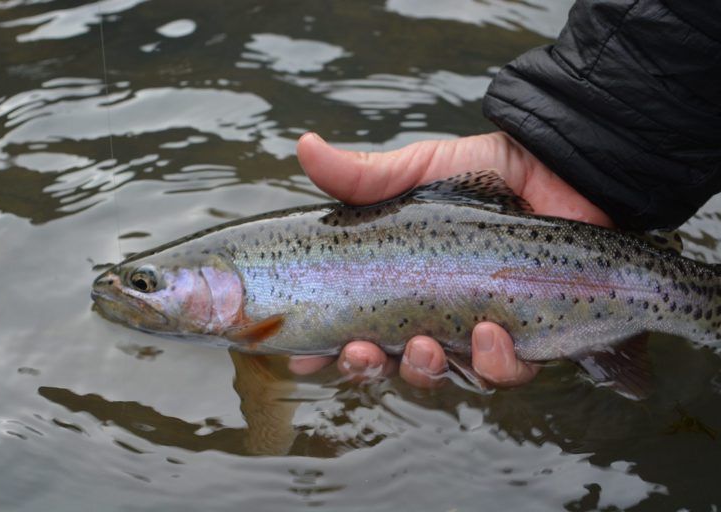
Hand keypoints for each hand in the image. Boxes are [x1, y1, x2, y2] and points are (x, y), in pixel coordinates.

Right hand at [289, 131, 612, 387]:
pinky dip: (493, 363)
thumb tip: (305, 145)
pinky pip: (507, 372)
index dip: (324, 351)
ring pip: (443, 376)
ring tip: (422, 345)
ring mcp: (476, 330)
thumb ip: (363, 175)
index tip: (300, 356)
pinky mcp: (527, 337)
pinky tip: (487, 334)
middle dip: (368, 368)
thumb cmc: (482, 172)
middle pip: (390, 363)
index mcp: (398, 285)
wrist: (555, 164)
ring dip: (424, 371)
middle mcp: (432, 315)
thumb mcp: (415, 171)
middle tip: (361, 351)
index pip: (353, 328)